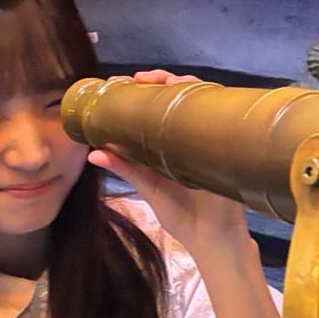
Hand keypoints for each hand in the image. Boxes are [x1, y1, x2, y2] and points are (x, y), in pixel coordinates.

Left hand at [87, 71, 250, 260]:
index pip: (156, 108)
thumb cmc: (183, 216)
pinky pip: (218, 114)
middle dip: (160, 80)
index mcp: (168, 144)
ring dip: (180, 83)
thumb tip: (94, 154)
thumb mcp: (149, 189)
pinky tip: (192, 91)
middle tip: (139, 78)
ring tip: (161, 80)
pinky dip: (206, 98)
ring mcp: (208, 137)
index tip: (120, 82)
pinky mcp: (224, 143)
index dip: (142, 91)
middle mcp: (188, 136)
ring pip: (197, 99)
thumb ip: (126, 169)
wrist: (215, 238)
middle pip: (178, 97)